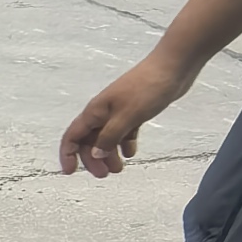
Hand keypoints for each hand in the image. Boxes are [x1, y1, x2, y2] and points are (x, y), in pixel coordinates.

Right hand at [61, 53, 187, 177]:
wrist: (173, 67)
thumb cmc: (147, 89)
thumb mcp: (126, 117)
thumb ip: (109, 137)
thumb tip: (95, 155)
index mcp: (95, 112)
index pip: (73, 136)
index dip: (68, 154)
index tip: (71, 172)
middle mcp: (103, 112)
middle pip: (90, 140)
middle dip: (93, 159)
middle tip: (104, 175)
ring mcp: (119, 111)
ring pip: (107, 138)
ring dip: (109, 154)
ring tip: (119, 168)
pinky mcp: (135, 111)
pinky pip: (123, 131)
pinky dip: (124, 143)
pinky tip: (131, 152)